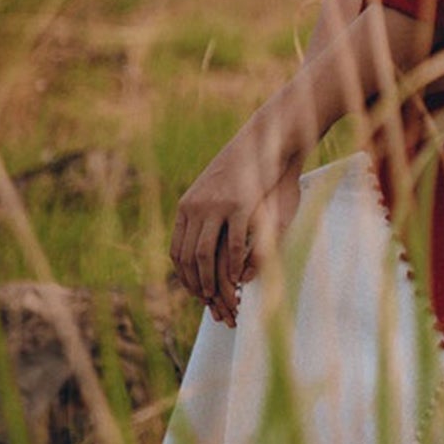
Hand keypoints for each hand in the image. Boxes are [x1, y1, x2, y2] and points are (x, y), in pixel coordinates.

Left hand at [170, 128, 296, 326]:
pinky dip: (235, 265)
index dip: (185, 277)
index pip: (177, 251)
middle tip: (210, 303)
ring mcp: (216, 206)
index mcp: (187, 206)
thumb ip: (208, 215)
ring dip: (212, 281)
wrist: (265, 139)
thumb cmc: (247, 169)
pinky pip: (233, 244)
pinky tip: (241, 278)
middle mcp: (196, 207)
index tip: (196, 293)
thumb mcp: (218, 191)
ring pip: (205, 255)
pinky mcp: (240, 205)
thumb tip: (203, 240)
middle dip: (198, 285)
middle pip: (188, 257)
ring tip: (222, 296)